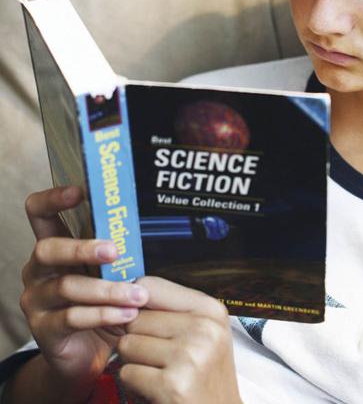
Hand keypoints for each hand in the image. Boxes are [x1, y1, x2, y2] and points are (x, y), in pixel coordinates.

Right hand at [19, 186, 149, 396]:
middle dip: (82, 248)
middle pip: (47, 249)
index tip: (80, 191)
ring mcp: (37, 300)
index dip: (53, 198)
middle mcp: (38, 271)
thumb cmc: (100, 302)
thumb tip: (141, 221)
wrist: (86, 355)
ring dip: (107, 289)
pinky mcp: (43, 330)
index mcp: (53, 247)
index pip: (39, 213)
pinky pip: (73, 317)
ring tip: (137, 295)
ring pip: (67, 286)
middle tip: (115, 251)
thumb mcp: (105, 271)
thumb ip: (113, 250)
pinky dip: (104, 314)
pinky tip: (126, 314)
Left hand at [118, 276, 241, 403]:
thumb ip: (171, 310)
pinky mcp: (173, 385)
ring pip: (127, 344)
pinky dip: (134, 385)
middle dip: (137, 339)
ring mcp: (189, 355)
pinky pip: (127, 372)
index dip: (136, 304)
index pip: (150, 286)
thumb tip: (128, 291)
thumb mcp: (202, 334)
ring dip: (133, 362)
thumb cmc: (205, 376)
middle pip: (135, 317)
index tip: (141, 319)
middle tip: (158, 358)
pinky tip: (155, 390)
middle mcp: (203, 328)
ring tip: (158, 373)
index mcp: (210, 309)